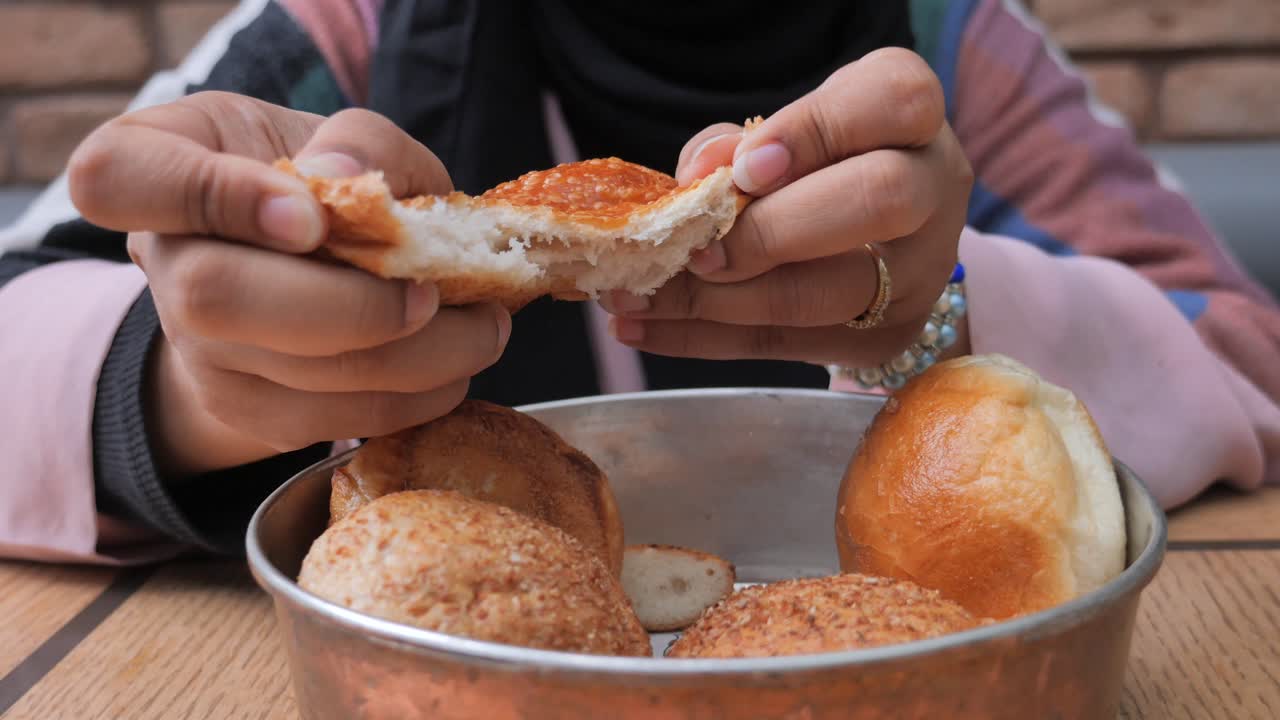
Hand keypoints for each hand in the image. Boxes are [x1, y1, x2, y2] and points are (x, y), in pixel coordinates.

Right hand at [69, 92, 509, 477]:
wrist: (298, 257)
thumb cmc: (321, 179)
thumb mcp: (343, 132)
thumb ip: (360, 139)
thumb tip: (343, 178)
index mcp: (151, 165)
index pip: (119, 179)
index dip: (213, 197)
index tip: (310, 214)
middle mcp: (160, 264)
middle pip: (219, 299)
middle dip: (354, 306)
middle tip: (436, 294)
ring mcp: (196, 350)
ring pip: (292, 375)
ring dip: (416, 360)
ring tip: (482, 329)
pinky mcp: (248, 413)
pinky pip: (333, 420)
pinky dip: (415, 399)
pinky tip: (452, 366)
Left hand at [600, 49, 972, 368]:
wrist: (876, 235)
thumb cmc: (817, 162)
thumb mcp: (782, 131)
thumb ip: (736, 144)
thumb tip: (696, 179)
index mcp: (911, 115)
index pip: (890, 102)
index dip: (812, 132)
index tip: (744, 166)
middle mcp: (934, 189)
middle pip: (879, 200)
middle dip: (772, 230)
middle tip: (696, 249)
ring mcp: (920, 273)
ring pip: (830, 292)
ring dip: (721, 301)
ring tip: (639, 297)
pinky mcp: (885, 336)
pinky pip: (789, 343)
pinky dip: (705, 338)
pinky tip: (643, 329)